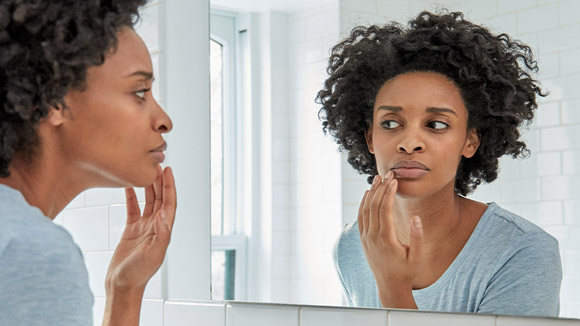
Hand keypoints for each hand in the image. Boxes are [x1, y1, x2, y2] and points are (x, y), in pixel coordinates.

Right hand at [105, 165, 176, 293]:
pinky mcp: (131, 231)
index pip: (169, 203)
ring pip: (148, 202)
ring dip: (148, 187)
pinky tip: (129, 186)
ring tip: (146, 171)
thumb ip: (161, 235)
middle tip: (157, 164)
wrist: (122, 286)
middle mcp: (156, 227)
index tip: (168, 171)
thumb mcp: (152, 255)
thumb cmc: (138, 274)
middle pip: (160, 199)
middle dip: (160, 182)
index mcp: (163, 231)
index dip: (170, 187)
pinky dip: (132, 197)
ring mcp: (144, 228)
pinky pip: (133, 209)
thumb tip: (166, 215)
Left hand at [358, 170, 422, 307]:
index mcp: (386, 239)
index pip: (385, 210)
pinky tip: (368, 193)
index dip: (389, 193)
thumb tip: (417, 218)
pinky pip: (361, 217)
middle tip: (388, 174)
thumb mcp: (417, 256)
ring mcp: (366, 237)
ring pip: (365, 209)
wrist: (389, 284)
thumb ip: (417, 237)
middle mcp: (373, 236)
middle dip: (381, 188)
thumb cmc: (407, 270)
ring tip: (378, 178)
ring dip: (371, 192)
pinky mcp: (363, 238)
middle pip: (374, 206)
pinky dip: (364, 203)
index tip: (394, 180)